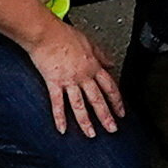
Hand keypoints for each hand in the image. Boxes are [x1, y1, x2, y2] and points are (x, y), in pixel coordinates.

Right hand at [27, 21, 126, 138]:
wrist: (46, 33)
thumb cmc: (65, 35)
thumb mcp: (89, 42)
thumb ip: (101, 55)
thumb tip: (111, 63)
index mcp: (93, 66)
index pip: (109, 87)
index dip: (117, 101)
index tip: (121, 112)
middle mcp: (83, 75)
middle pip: (97, 99)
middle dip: (106, 116)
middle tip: (112, 129)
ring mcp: (69, 81)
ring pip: (80, 105)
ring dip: (86, 122)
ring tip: (91, 134)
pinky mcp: (54, 83)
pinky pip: (58, 103)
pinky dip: (60, 118)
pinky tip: (62, 129)